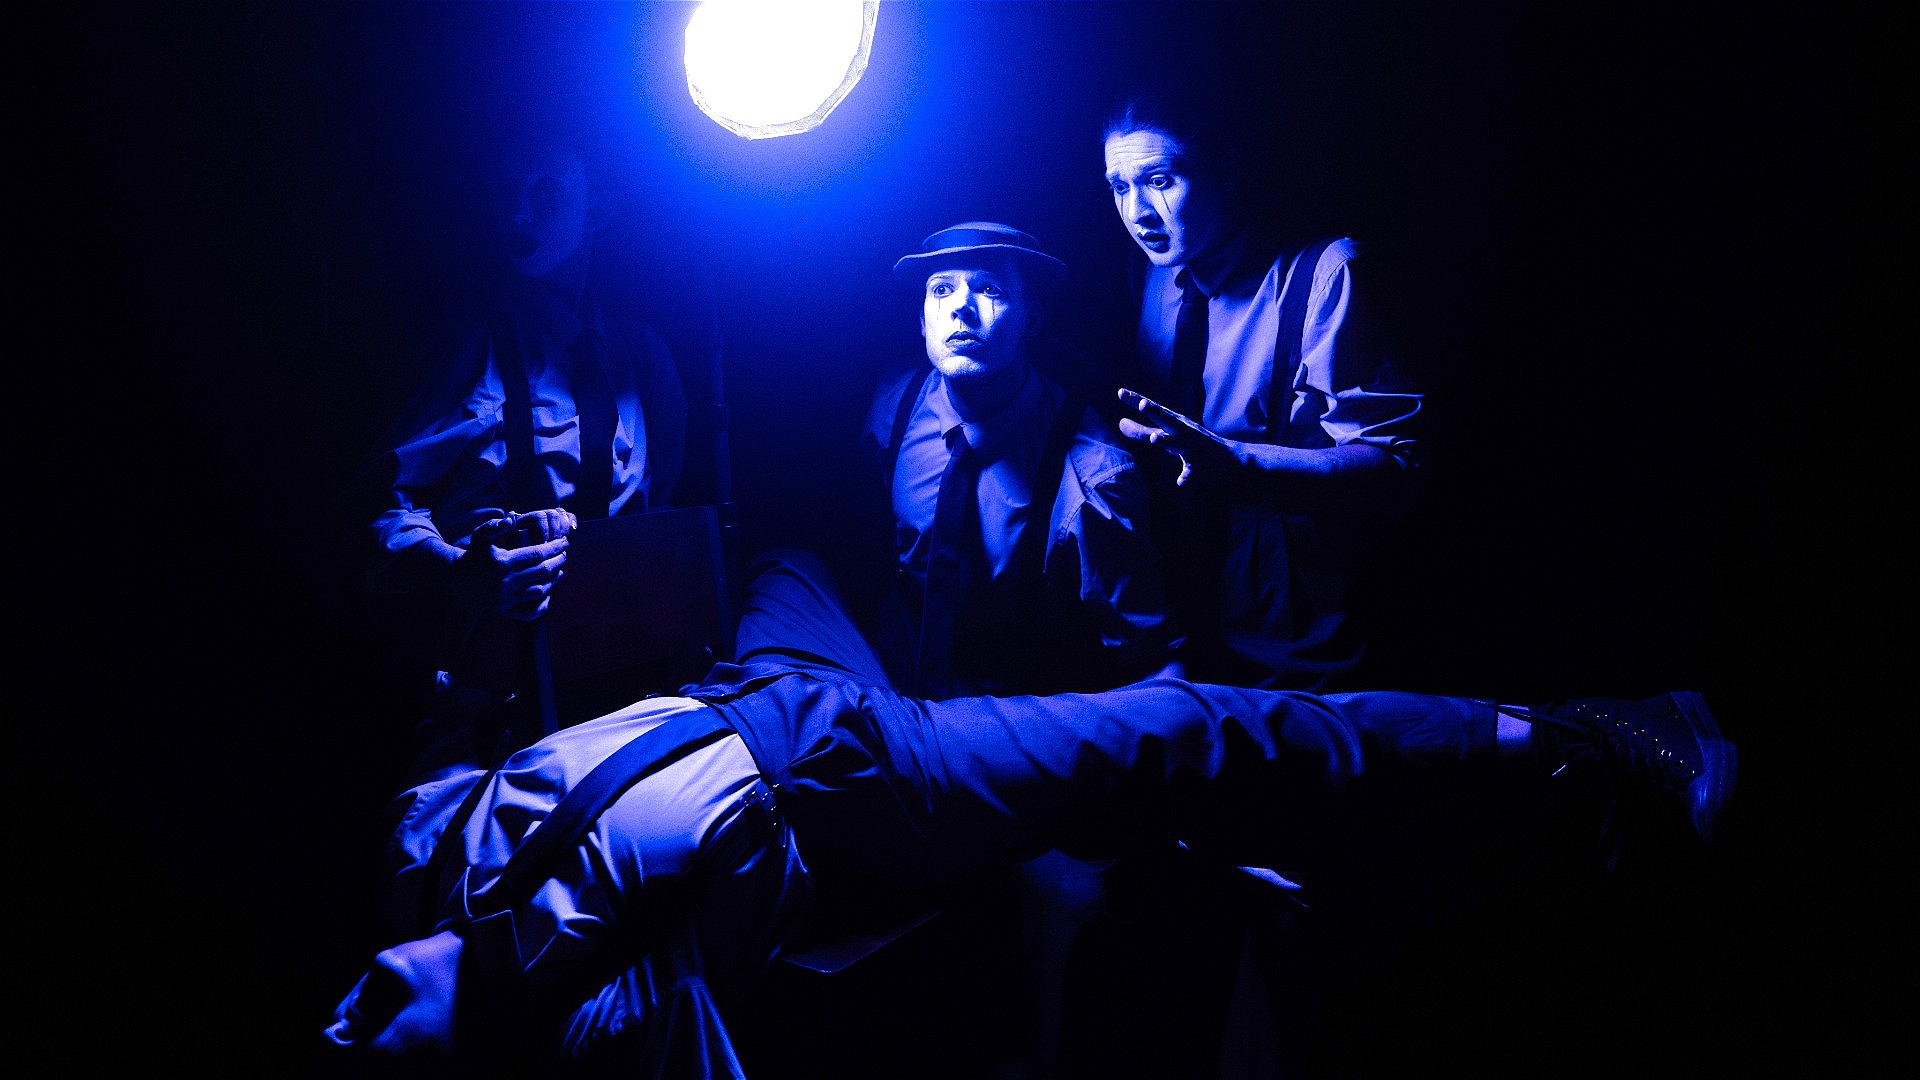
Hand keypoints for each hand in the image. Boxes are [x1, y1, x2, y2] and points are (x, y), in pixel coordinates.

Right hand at [456, 509, 577, 619]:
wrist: (457, 578)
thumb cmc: (474, 554)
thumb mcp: (480, 536)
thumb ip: (495, 526)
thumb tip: (511, 518)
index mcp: (502, 562)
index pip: (536, 554)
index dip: (553, 547)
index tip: (563, 542)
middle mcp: (504, 582)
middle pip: (541, 572)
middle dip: (558, 561)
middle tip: (564, 554)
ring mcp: (505, 599)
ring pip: (539, 591)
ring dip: (553, 580)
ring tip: (559, 570)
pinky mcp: (503, 611)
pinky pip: (528, 612)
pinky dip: (542, 605)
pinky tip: (548, 594)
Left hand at [1115, 388, 1242, 487]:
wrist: (1231, 461)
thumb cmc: (1194, 445)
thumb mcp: (1171, 434)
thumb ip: (1144, 431)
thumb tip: (1121, 424)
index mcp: (1175, 423)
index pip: (1154, 410)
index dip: (1137, 400)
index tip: (1120, 392)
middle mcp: (1183, 432)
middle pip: (1167, 420)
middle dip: (1154, 412)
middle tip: (1141, 404)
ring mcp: (1192, 448)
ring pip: (1177, 444)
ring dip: (1166, 441)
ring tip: (1154, 439)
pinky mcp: (1200, 466)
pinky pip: (1190, 472)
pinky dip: (1186, 477)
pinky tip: (1180, 482)